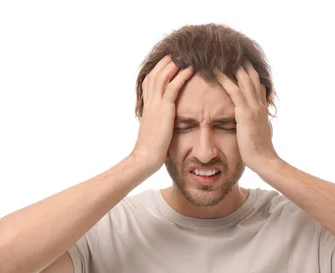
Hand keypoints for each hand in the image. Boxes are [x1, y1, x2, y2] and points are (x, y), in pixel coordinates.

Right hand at [131, 55, 194, 170]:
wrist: (145, 157)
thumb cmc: (151, 149)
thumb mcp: (154, 131)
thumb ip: (158, 122)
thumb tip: (164, 122)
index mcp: (147, 107)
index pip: (149, 82)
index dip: (157, 70)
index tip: (166, 62)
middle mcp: (150, 103)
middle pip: (155, 75)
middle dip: (164, 63)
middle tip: (175, 53)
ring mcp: (156, 106)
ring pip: (162, 77)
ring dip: (173, 65)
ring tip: (183, 56)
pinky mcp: (164, 111)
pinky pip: (172, 88)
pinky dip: (181, 76)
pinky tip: (189, 69)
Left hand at [214, 61, 277, 170]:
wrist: (264, 161)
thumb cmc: (259, 151)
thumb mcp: (259, 132)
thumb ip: (257, 122)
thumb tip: (255, 121)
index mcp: (262, 107)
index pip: (256, 83)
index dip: (248, 71)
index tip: (239, 60)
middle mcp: (259, 103)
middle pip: (251, 76)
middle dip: (240, 63)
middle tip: (228, 50)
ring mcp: (253, 107)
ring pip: (243, 79)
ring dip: (232, 65)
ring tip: (220, 54)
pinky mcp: (245, 113)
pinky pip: (234, 91)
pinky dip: (224, 79)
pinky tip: (215, 71)